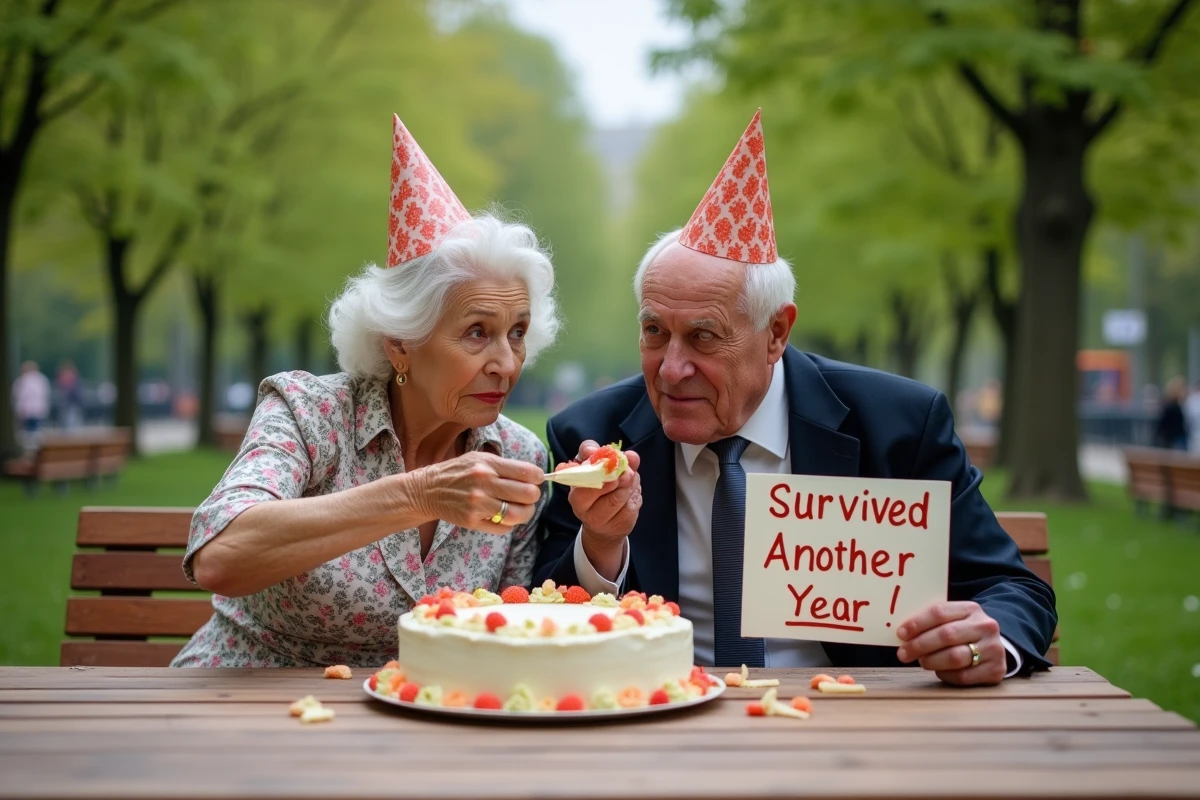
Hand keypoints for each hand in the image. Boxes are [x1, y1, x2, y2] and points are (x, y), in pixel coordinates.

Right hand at [412, 452, 543, 534]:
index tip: (536, 480)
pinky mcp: (472, 521)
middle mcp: (484, 483)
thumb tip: (534, 476)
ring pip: (519, 514)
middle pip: (528, 494)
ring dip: (525, 514)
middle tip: (528, 497)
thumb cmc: (458, 472)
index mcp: (488, 464)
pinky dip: (508, 525)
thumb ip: (504, 466)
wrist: (427, 490)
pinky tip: (503, 518)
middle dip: (533, 497)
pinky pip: (504, 528)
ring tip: (521, 510)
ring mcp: (478, 504)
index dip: (538, 478)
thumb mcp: (479, 459)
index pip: (528, 472)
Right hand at [562, 440, 641, 578]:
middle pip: (598, 484)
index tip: (598, 453)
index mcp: (573, 485)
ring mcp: (596, 516)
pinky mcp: (616, 526)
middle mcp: (580, 502)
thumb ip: (614, 458)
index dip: (590, 459)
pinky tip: (632, 496)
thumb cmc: (602, 491)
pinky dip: (635, 499)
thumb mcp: (603, 470)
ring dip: (628, 486)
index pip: (576, 469)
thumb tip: (632, 456)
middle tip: (625, 471)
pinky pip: (630, 509)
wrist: (606, 527)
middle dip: (615, 475)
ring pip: (616, 496)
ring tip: (631, 480)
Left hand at [895, 601, 1005, 685]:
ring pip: (955, 657)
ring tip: (921, 661)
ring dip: (932, 661)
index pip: (939, 612)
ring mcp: (993, 648)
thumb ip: (933, 622)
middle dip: (920, 645)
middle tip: (903, 653)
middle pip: (946, 635)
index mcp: (971, 609)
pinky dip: (945, 674)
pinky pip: (963, 675)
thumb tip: (902, 633)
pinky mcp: (996, 670)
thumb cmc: (964, 632)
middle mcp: (985, 626)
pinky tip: (939, 671)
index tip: (901, 634)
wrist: (996, 646)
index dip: (917, 623)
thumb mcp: (953, 620)